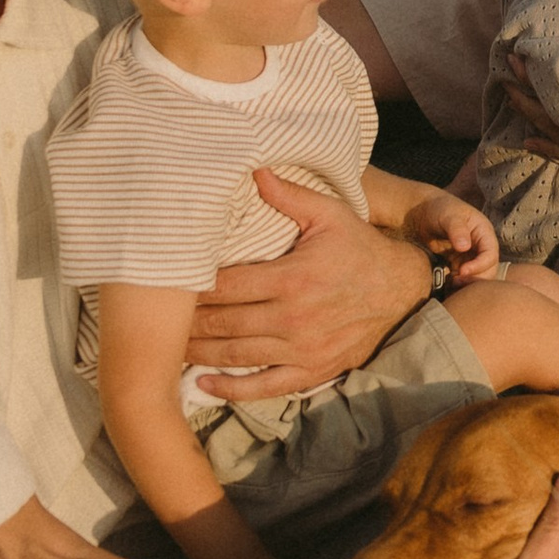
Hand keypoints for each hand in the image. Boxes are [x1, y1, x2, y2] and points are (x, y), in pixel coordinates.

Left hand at [188, 176, 431, 398]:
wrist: (403, 290)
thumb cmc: (360, 248)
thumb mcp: (330, 215)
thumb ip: (289, 196)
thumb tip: (253, 169)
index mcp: (292, 277)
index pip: (225, 285)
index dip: (191, 288)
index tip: (165, 285)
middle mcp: (294, 317)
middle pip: (223, 322)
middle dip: (185, 322)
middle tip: (155, 319)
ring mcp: (303, 348)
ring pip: (236, 355)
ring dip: (198, 352)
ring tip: (169, 347)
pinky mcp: (312, 370)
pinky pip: (265, 386)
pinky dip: (232, 389)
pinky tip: (203, 384)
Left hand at [406, 185, 500, 286]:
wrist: (423, 213)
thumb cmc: (438, 209)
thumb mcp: (448, 215)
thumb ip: (457, 229)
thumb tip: (464, 247)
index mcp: (484, 233)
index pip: (490, 255)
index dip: (479, 266)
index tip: (461, 271)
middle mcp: (481, 247)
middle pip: (489, 270)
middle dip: (475, 279)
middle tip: (455, 282)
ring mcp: (471, 257)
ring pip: (478, 278)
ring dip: (467, 285)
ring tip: (450, 285)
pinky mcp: (460, 265)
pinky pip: (464, 280)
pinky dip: (458, 285)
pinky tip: (446, 285)